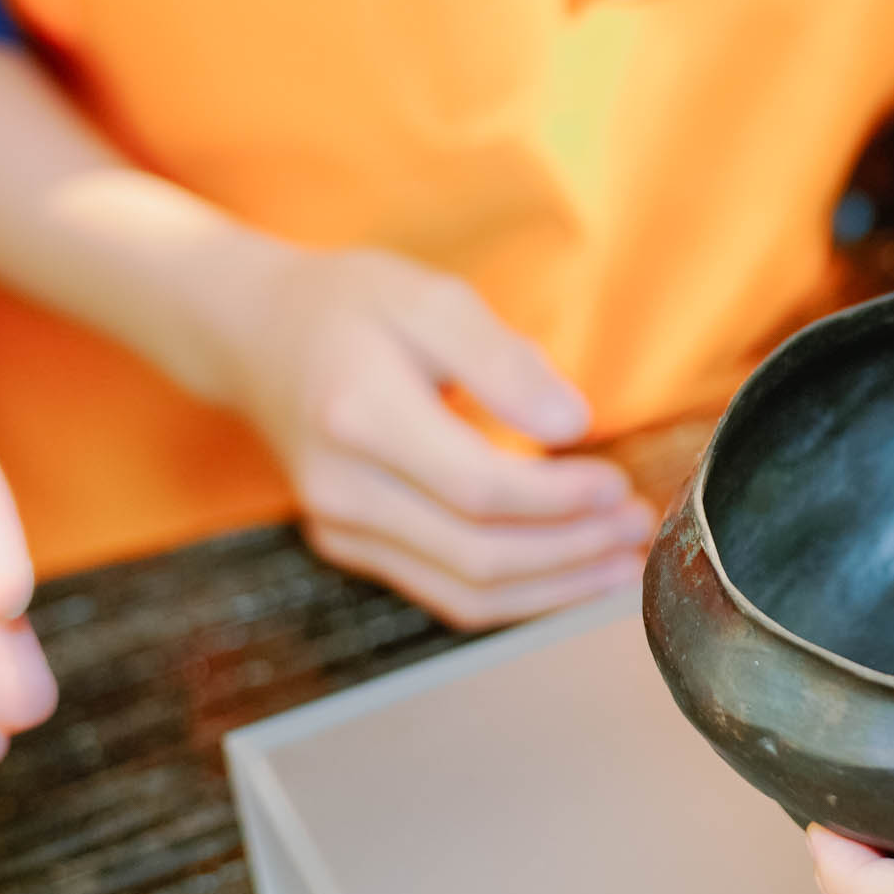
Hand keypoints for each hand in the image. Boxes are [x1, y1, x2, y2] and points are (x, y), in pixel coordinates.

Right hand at [201, 245, 654, 626]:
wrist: (255, 336)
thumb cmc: (349, 308)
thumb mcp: (429, 298)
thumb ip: (502, 359)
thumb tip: (572, 422)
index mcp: (360, 415)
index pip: (479, 488)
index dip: (561, 499)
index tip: (618, 482)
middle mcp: (342, 488)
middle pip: (477, 554)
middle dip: (572, 551)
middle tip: (637, 526)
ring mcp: (339, 527)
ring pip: (462, 591)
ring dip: (553, 587)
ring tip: (621, 561)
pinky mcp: (349, 547)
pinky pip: (442, 591)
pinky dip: (514, 594)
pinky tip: (568, 573)